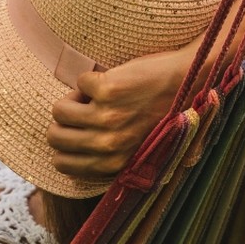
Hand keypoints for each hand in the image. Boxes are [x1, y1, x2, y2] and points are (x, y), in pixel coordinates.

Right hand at [47, 43, 204, 178]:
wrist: (189, 82)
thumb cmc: (165, 115)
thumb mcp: (138, 149)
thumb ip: (109, 159)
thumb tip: (67, 156)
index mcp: (114, 164)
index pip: (62, 164)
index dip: (64, 144)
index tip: (77, 131)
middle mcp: (109, 145)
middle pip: (55, 137)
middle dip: (64, 121)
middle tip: (83, 110)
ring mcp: (107, 117)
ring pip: (60, 110)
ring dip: (74, 98)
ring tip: (96, 95)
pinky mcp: (108, 90)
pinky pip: (80, 82)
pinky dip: (92, 78)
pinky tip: (112, 80)